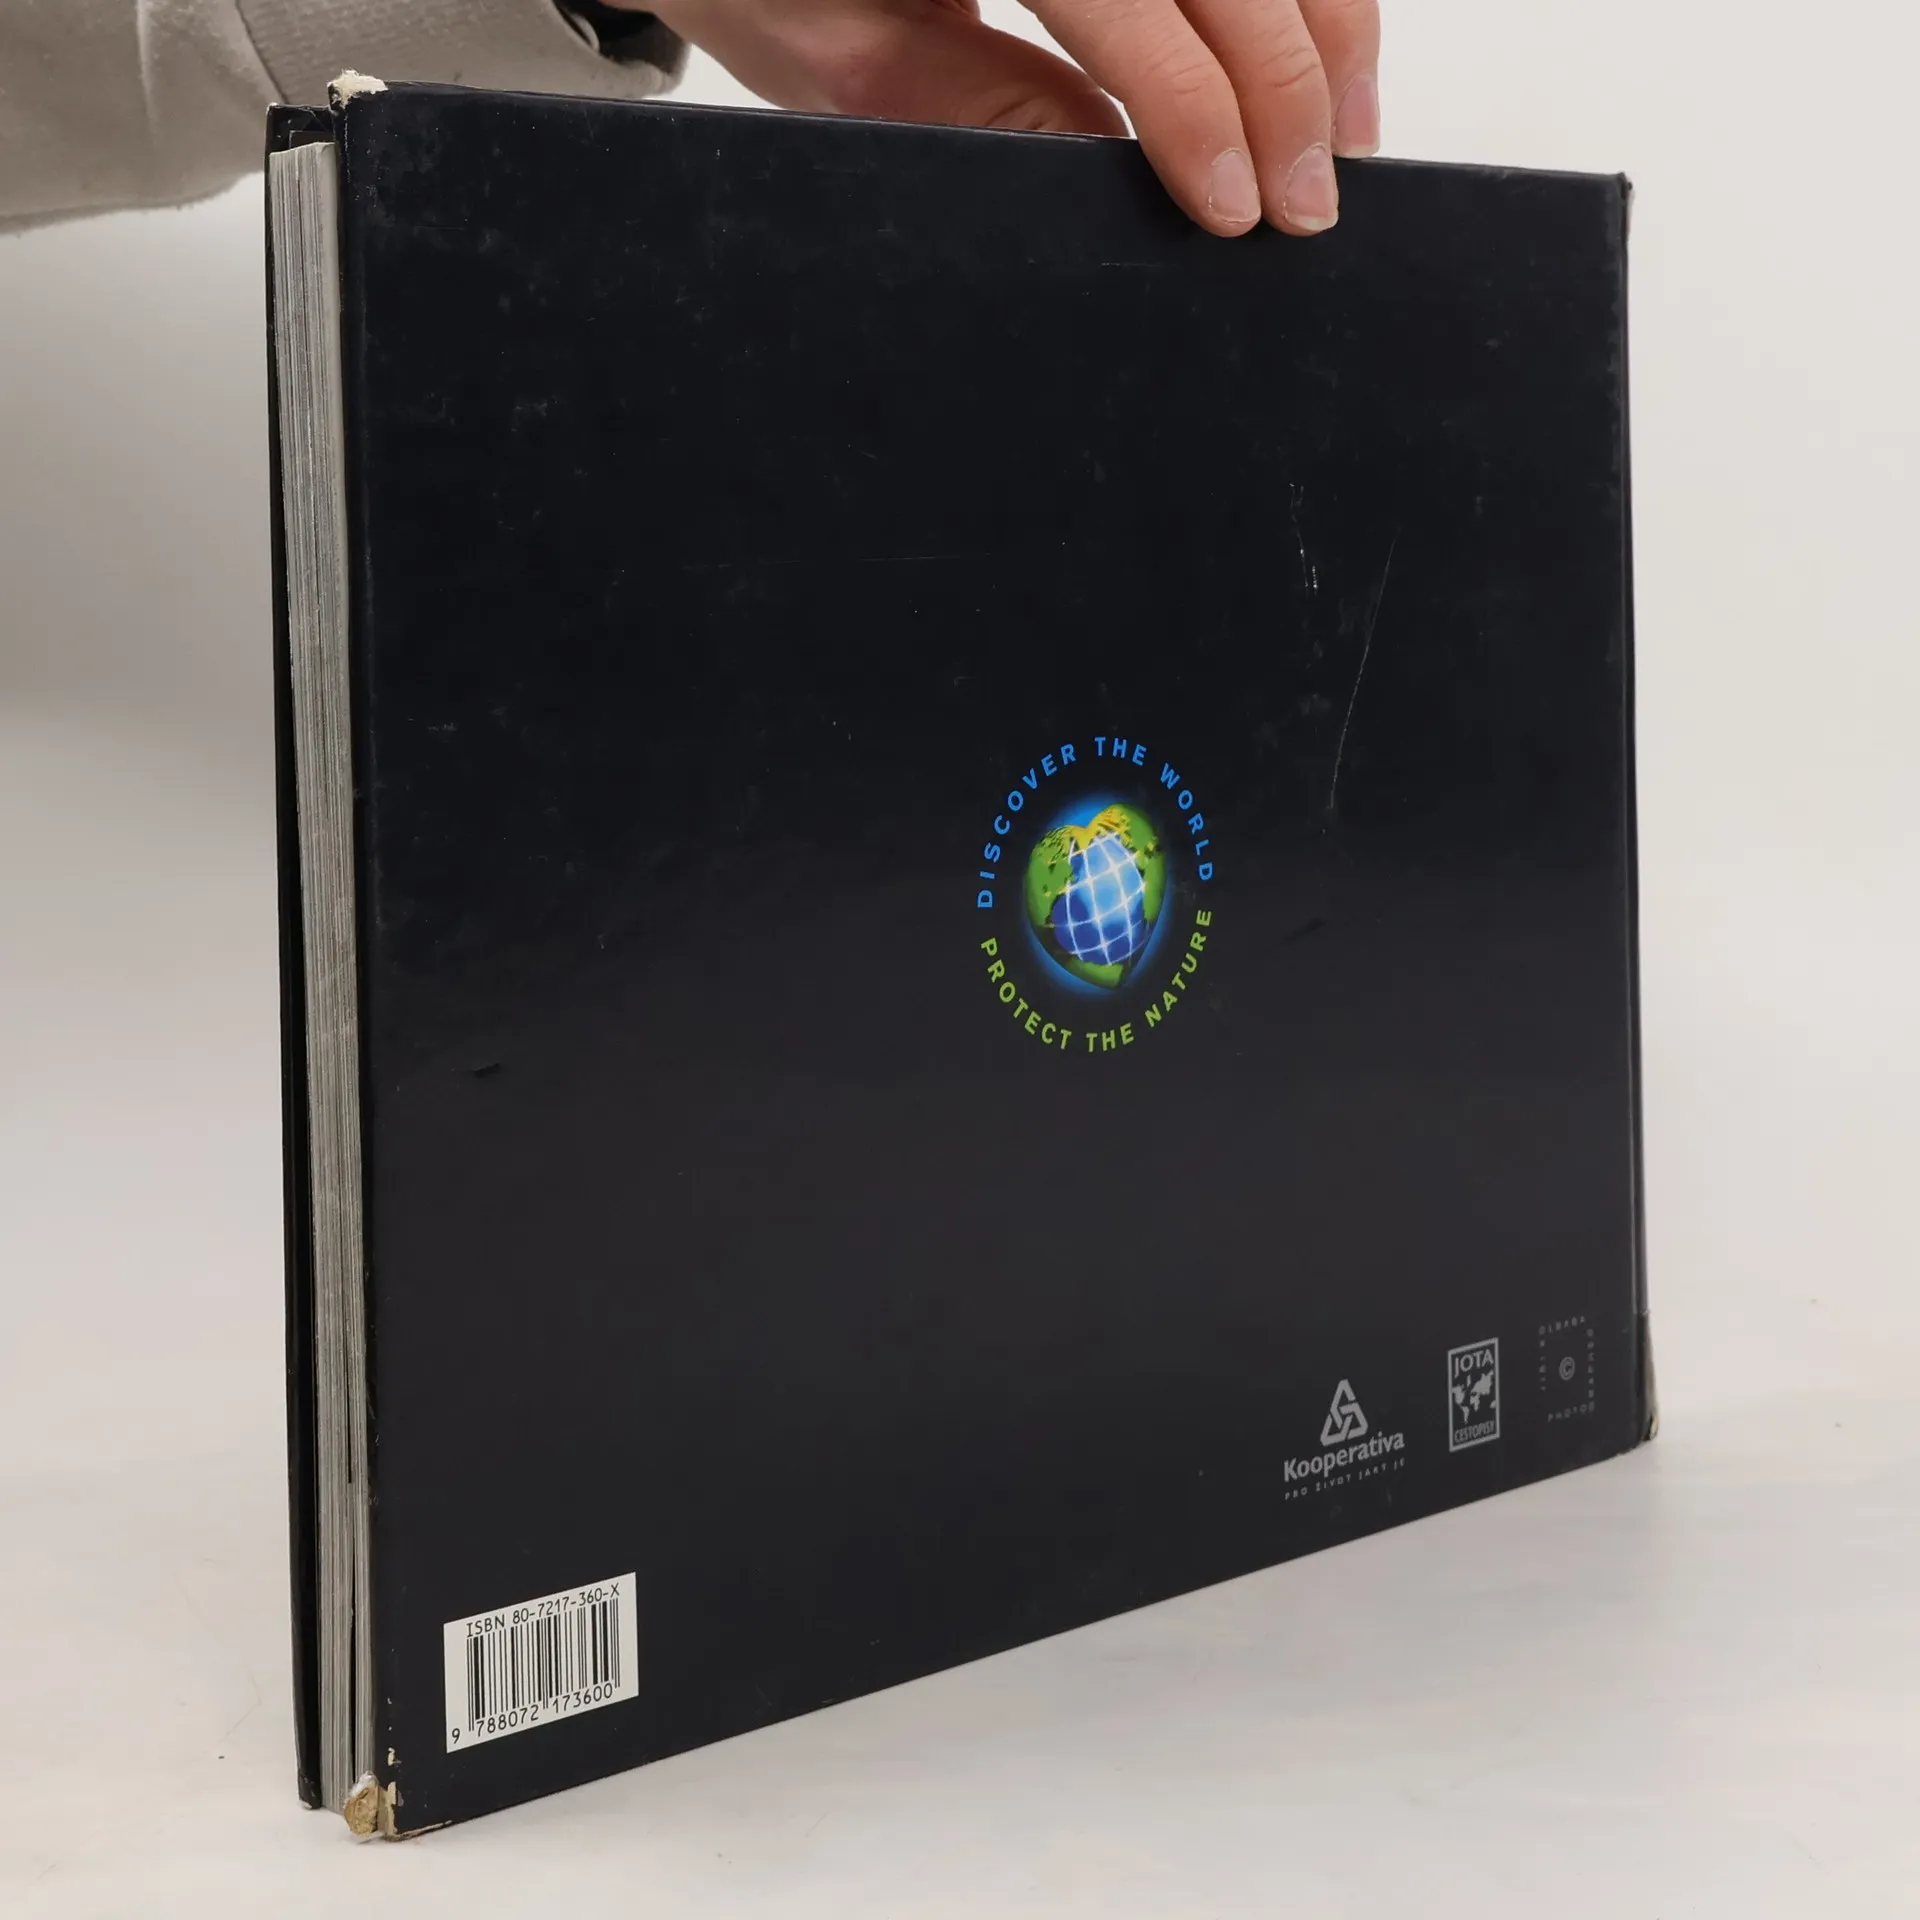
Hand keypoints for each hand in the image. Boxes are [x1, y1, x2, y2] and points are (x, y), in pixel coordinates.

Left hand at [631, 0, 1380, 237]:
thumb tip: (1124, 171)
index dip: (1203, 110)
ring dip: (1325, 21)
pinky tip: (1321, 44)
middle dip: (1291, 82)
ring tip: (1340, 135)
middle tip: (1310, 206)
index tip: (1241, 212)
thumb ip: (982, 110)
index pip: (1134, 4)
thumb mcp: (842, 60)